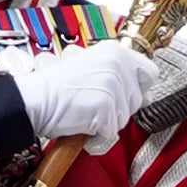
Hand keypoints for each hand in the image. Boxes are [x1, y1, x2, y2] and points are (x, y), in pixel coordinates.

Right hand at [5, 40, 155, 144]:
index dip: (139, 87)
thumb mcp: (92, 68)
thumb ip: (121, 76)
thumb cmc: (57, 86)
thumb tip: (147, 96)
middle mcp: (118, 66)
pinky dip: (97, 134)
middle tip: (94, 103)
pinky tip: (82, 122)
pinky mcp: (105, 109)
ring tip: (86, 111)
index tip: (123, 93)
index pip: (150, 73)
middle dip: (120, 108)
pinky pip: (111, 132)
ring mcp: (113, 87)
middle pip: (138, 100)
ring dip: (108, 121)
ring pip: (125, 118)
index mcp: (116, 52)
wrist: (36, 99)